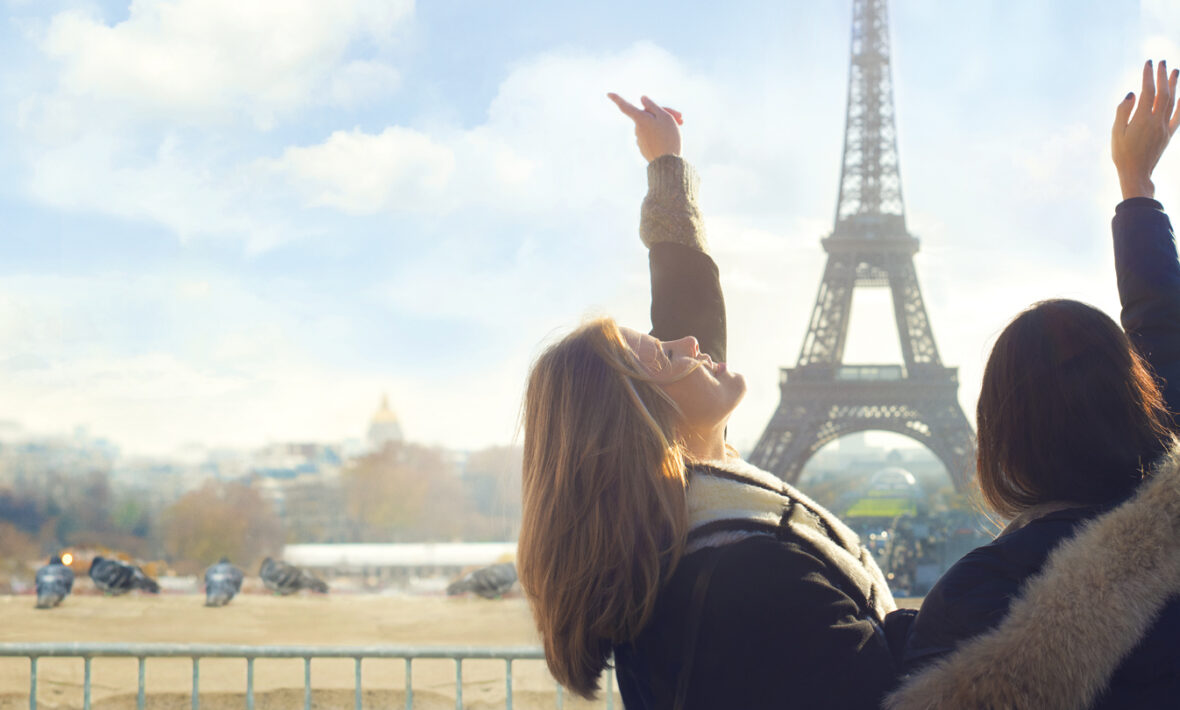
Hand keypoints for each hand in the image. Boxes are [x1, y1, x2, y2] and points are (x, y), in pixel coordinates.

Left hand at [607, 93, 682, 162]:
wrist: (668, 163)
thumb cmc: (668, 137)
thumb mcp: (664, 117)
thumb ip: (653, 106)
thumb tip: (642, 99)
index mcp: (640, 119)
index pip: (626, 106)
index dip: (617, 99)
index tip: (608, 94)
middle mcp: (637, 129)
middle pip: (648, 115)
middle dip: (663, 114)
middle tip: (681, 118)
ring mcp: (640, 139)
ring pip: (652, 126)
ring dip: (664, 124)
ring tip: (680, 126)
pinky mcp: (644, 148)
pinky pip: (652, 136)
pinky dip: (661, 133)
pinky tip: (672, 137)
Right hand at [1113, 59, 1179, 199]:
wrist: (1136, 173)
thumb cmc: (1122, 153)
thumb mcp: (1116, 132)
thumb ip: (1123, 111)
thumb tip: (1132, 93)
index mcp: (1142, 119)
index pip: (1147, 92)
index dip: (1148, 76)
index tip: (1148, 63)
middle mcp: (1156, 121)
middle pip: (1163, 93)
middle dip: (1163, 76)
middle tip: (1163, 62)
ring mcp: (1164, 127)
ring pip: (1173, 101)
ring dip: (1174, 85)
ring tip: (1175, 71)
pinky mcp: (1168, 134)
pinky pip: (1178, 117)